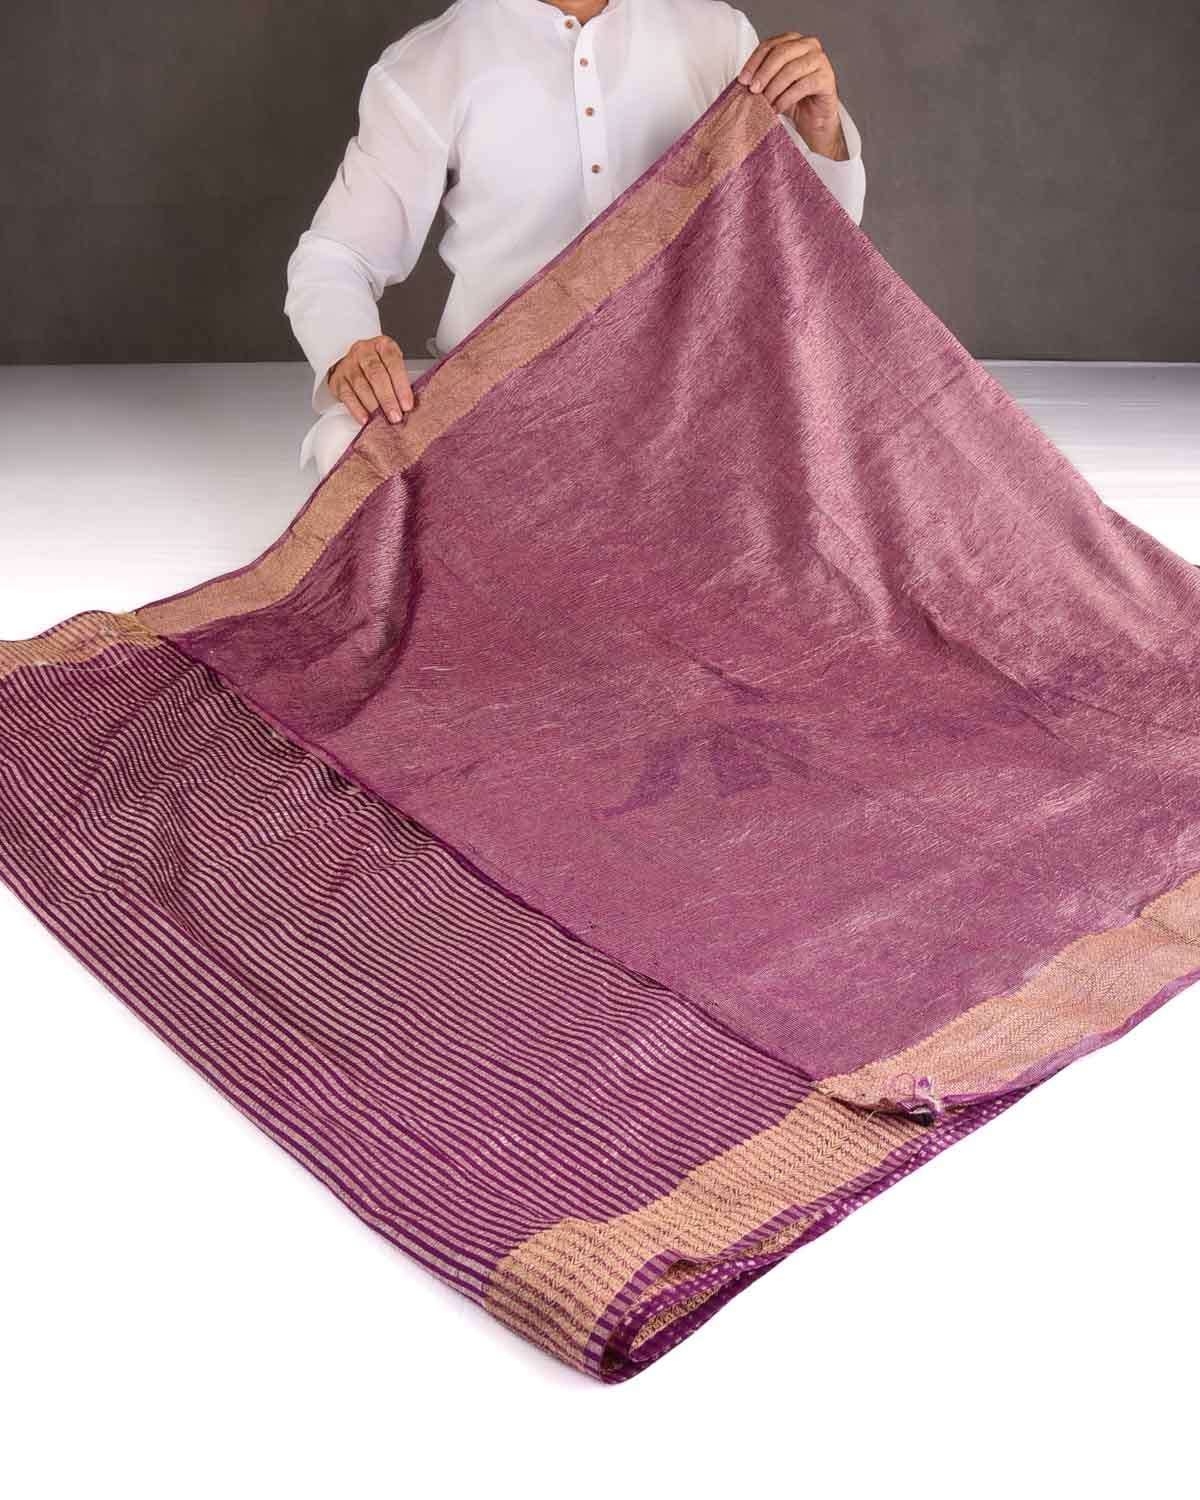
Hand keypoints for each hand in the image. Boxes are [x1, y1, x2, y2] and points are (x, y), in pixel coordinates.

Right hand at [328, 335, 414, 425]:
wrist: (354, 361)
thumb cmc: (378, 365)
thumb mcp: (392, 365)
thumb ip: (399, 382)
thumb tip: (407, 407)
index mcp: (382, 345)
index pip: (393, 363)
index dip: (401, 386)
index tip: (407, 405)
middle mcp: (364, 351)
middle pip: (376, 375)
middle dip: (388, 398)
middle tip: (395, 416)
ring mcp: (349, 364)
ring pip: (361, 385)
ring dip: (373, 405)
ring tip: (382, 419)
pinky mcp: (338, 378)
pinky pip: (347, 394)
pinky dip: (356, 409)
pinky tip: (364, 418)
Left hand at [737, 33, 848, 159]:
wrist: (813, 120)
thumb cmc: (793, 100)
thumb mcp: (772, 85)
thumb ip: (761, 77)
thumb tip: (742, 81)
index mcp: (793, 41)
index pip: (770, 45)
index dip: (754, 62)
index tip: (743, 80)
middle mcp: (808, 45)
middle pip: (781, 53)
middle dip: (764, 73)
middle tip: (753, 90)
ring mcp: (820, 60)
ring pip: (792, 69)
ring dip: (774, 88)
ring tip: (765, 102)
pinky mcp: (827, 78)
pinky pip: (803, 85)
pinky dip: (786, 98)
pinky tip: (777, 108)